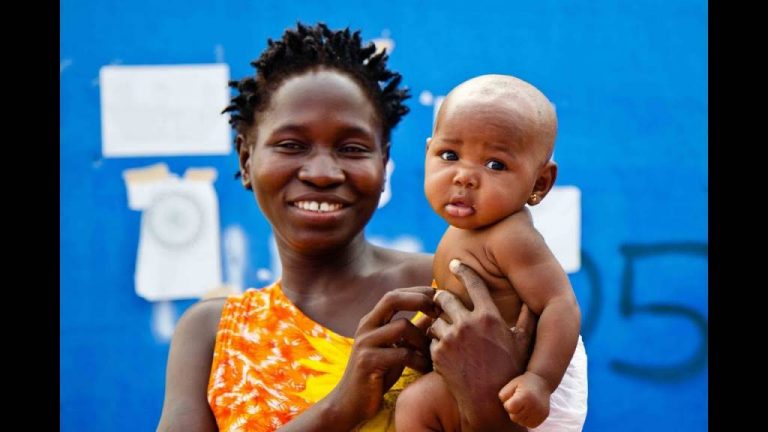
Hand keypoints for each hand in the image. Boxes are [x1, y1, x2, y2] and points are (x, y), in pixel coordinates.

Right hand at [324, 286, 436, 428]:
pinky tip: (424, 368)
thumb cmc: (378, 375)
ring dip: (423, 339)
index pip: (394, 294)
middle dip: (419, 300)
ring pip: (402, 326)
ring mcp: (365, 343)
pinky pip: (401, 353)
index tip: (439, 300)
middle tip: (439, 312)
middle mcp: (365, 327)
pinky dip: (418, 360)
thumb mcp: (396, 348)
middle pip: (392, 298)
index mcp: (371, 321)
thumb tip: (435, 313)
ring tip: (432, 354)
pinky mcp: (368, 362)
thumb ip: (413, 330)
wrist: (350, 404)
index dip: (418, 292)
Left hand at [428, 259, 535, 429]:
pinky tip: (443, 347)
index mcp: (489, 317)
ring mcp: (451, 339)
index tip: (455, 263)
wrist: (489, 404)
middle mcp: (468, 324)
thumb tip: (535, 302)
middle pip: (445, 298)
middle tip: (441, 299)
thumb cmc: (511, 374)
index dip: (463, 270)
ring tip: (444, 328)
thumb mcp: (522, 344)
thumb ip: (528, 320)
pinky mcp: (437, 354)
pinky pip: (431, 338)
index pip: (473, 283)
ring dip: (438, 321)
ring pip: (435, 319)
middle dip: (442, 297)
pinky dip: (435, 341)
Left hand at [499, 371, 550, 427]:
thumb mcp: (511, 384)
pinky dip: (526, 419)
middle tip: (519, 401)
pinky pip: (529, 424)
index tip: (513, 397)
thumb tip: (506, 407)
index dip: (508, 404)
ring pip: (521, 422)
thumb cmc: (523, 383)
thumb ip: (504, 396)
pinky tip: (528, 410)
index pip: (510, 408)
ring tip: (524, 405)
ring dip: (520, 415)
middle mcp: (534, 406)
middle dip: (513, 410)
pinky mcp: (543, 417)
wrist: (542, 382)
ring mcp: (540, 413)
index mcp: (525, 397)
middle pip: (514, 417)